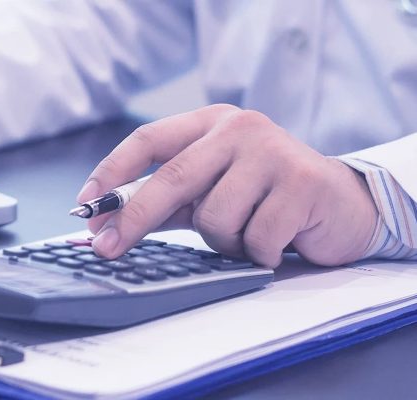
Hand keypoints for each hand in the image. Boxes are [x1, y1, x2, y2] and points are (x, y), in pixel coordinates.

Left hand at [78, 104, 378, 266]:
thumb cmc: (265, 198)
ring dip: (223, 241)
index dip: (110, 173)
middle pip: (172, 177)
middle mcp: (240, 128)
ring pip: (214, 216)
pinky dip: (256, 252)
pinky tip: (277, 240)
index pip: (148, 139)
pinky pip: (253, 237)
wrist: (343, 206)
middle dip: (134, 219)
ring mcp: (273, 151)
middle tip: (106, 248)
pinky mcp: (302, 183)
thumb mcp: (212, 192)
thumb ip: (167, 201)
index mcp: (211, 123)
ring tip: (248, 233)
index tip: (84, 207)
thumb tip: (107, 221)